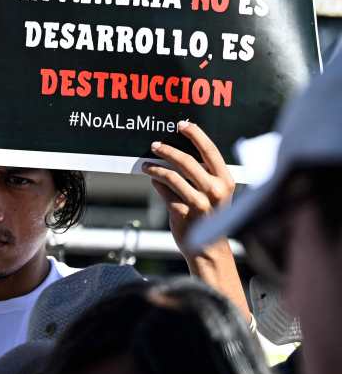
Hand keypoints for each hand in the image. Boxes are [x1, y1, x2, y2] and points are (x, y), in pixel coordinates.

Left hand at [143, 121, 234, 257]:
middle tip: (155, 145)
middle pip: (186, 161)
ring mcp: (199, 203)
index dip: (195, 134)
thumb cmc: (210, 215)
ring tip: (146, 166)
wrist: (210, 248)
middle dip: (167, 150)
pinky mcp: (183, 213)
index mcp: (226, 180)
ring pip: (171, 176)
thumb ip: (203, 172)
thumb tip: (175, 148)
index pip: (210, 150)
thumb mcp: (215, 192)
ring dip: (155, 168)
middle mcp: (215, 190)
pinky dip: (157, 184)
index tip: (181, 124)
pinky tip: (153, 182)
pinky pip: (163, 191)